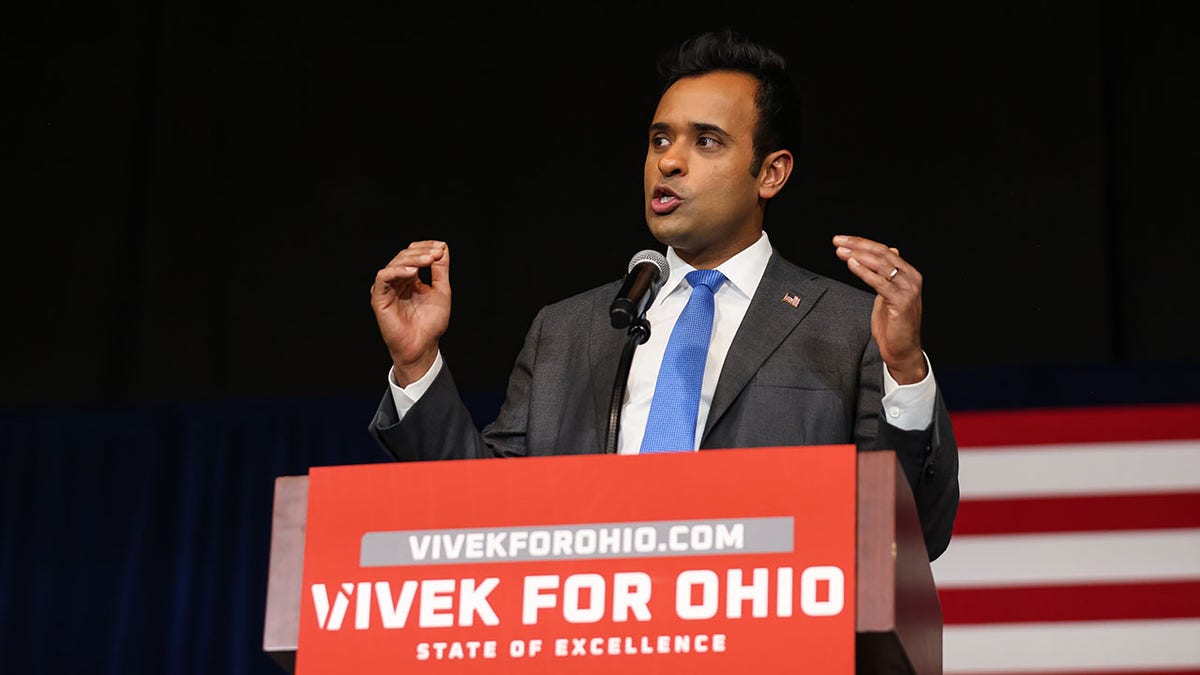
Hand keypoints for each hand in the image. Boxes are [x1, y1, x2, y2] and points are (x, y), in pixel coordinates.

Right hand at [371, 240, 450, 385]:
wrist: (423, 346)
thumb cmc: (431, 323)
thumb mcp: (441, 291)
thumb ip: (441, 270)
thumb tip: (442, 247)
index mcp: (409, 279)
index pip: (413, 254)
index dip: (426, 247)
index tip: (441, 247)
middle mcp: (396, 281)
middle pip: (404, 256)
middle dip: (422, 252)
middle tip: (436, 253)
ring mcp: (386, 289)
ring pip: (394, 263)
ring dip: (413, 259)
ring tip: (428, 260)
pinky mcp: (379, 298)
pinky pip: (383, 277)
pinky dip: (397, 270)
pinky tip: (412, 272)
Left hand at [832, 235, 926, 383]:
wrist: (902, 350)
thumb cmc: (893, 324)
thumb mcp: (888, 294)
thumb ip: (886, 274)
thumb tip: (890, 250)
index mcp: (908, 273)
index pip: (883, 250)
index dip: (861, 243)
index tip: (842, 239)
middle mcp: (911, 278)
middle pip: (881, 254)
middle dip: (857, 245)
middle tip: (838, 241)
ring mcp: (908, 289)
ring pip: (881, 265)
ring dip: (858, 255)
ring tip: (840, 251)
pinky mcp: (902, 302)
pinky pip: (880, 283)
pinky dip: (865, 272)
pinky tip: (852, 264)